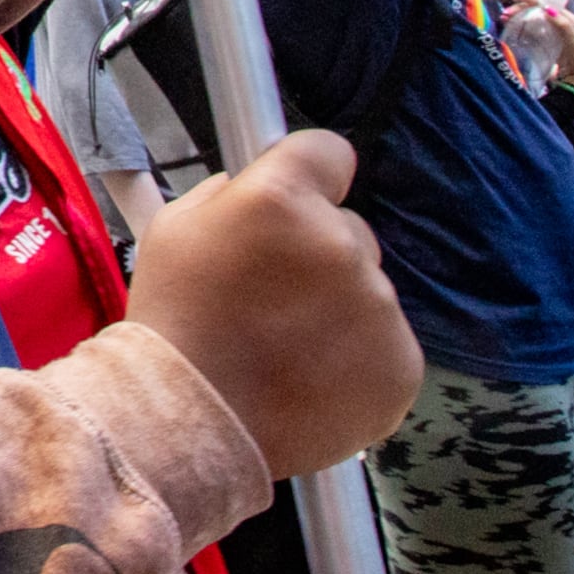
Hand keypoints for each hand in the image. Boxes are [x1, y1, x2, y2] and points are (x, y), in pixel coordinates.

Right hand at [125, 132, 419, 479]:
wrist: (190, 423)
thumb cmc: (174, 323)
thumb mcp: (173, 229)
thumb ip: (227, 194)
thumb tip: (259, 184)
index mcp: (279, 201)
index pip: (328, 150)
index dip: (308, 173)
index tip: (294, 200)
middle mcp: (340, 245)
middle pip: (348, 229)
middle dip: (317, 253)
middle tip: (270, 296)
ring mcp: (379, 309)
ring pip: (366, 289)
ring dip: (335, 309)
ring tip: (284, 347)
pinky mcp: (401, 365)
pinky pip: (386, 342)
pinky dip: (356, 357)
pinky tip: (311, 376)